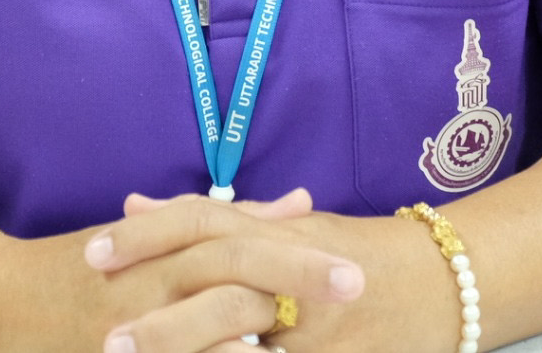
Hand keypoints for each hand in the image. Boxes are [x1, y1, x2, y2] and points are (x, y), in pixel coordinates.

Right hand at [0, 191, 365, 352]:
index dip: (296, 256)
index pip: (237, 242)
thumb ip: (233, 223)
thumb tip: (302, 203)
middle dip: (294, 283)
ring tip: (302, 350)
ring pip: (204, 334)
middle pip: (231, 276)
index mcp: (164, 250)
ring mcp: (130, 332)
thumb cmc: (84, 267)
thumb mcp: (156, 239)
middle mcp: (148, 286)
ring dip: (253, 342)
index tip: (354, 267)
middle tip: (354, 289)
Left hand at [94, 195, 460, 352]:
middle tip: (104, 339)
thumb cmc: (360, 251)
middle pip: (223, 292)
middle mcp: (298, 279)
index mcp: (280, 235)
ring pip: (248, 347)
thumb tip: (135, 202)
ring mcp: (321, 332)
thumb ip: (214, 218)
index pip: (204, 226)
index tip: (92, 254)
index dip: (148, 238)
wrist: (448, 284)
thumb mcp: (290, 227)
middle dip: (163, 321)